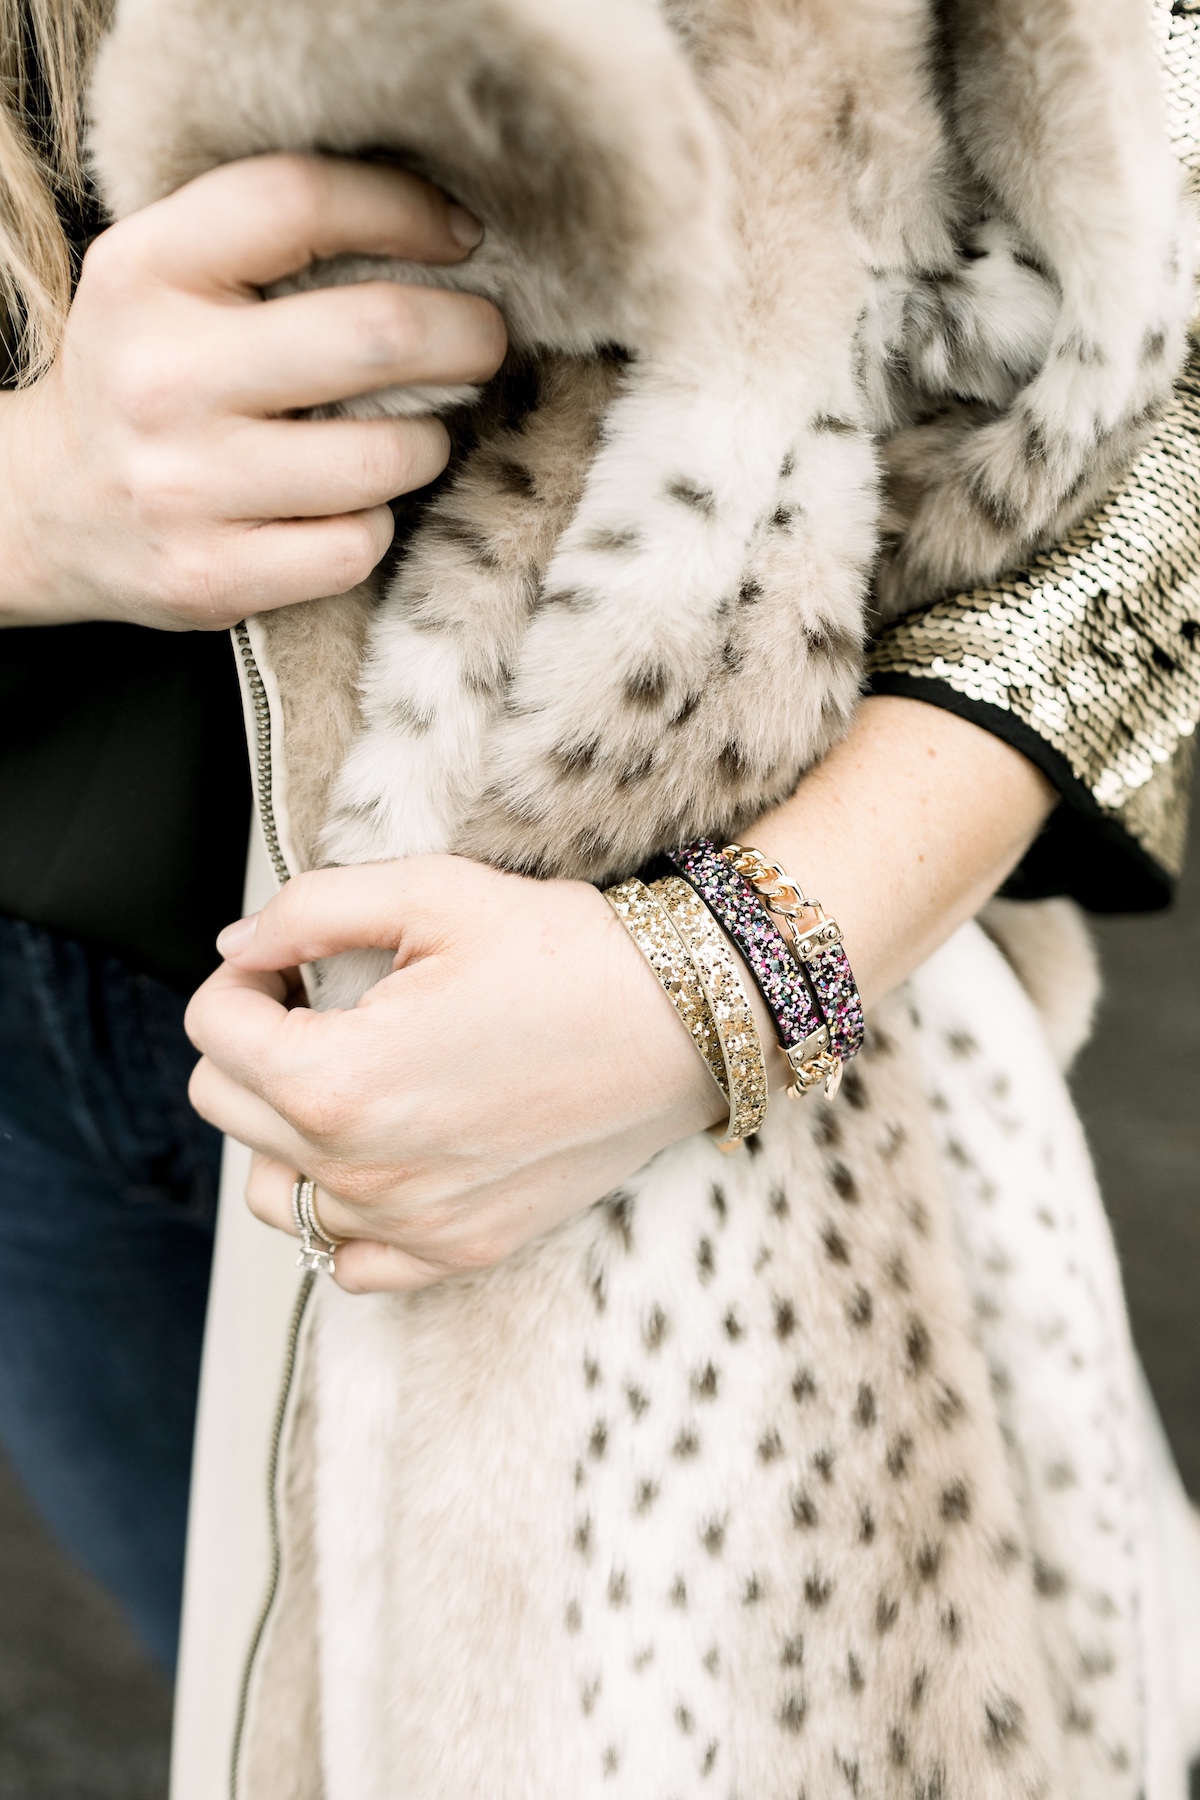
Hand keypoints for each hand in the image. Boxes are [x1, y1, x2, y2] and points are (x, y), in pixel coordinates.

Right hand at [0, 155, 505, 629]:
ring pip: (384, 457)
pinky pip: (357, 546)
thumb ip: (270, 240)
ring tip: (410, 433)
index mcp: (145, 271)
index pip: (299, 203)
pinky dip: (376, 525)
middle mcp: (159, 376)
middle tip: (485, 340)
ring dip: (425, 443)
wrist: (44, 507)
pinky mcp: (212, 576)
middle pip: (375, 335)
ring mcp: (183, 486)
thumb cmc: (148, 375)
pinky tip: (351, 507)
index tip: (461, 236)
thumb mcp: (169, 277)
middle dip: (466, 336)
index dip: (405, 211)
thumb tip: (444, 230)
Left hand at [185, 857, 740, 1292]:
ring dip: (282, 1130)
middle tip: (318, 1003)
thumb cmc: (568, 953)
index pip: (211, 1030)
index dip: (241, 975)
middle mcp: (362, 1171)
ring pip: (273, 1192)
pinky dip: (343, 1211)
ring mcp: (411, 1224)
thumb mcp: (432, 892)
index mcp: (339, 1080)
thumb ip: (310, 910)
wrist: (684, 1023)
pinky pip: (348, 1260)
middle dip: (254, 1042)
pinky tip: (383, 1151)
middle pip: (226, 1107)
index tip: (289, 960)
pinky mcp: (460, 1250)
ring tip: (346, 1075)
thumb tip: (241, 946)